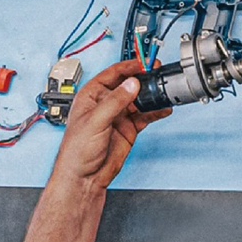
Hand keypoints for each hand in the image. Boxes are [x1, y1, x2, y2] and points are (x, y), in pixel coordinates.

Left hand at [53, 60, 170, 190]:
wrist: (84, 177)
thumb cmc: (77, 151)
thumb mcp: (95, 121)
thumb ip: (115, 102)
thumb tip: (131, 85)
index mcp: (91, 95)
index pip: (113, 74)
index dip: (129, 67)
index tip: (144, 63)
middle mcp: (105, 103)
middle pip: (128, 84)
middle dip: (143, 79)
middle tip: (157, 73)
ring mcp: (118, 115)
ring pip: (139, 99)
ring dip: (151, 95)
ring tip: (164, 91)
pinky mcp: (128, 128)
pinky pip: (145, 115)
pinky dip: (155, 111)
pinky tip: (164, 108)